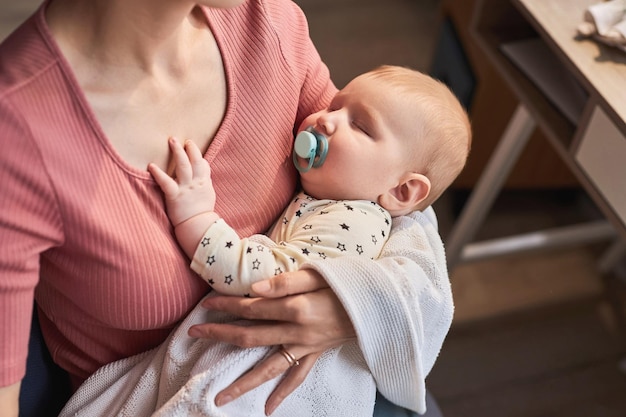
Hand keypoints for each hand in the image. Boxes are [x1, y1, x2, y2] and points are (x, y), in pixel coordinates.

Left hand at [148, 138, 215, 226]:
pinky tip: (151, 166)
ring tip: (172, 140)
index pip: (203, 165)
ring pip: (183, 166)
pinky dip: (158, 173)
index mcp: (204, 183)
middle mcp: (195, 183)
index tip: (192, 148)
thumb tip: (202, 174)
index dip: (198, 156)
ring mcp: (185, 188)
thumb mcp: (208, 195)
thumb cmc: (202, 213)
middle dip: (190, 148)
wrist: (197, 226)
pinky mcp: (174, 196)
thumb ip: (204, 183)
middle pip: (195, 161)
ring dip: (178, 152)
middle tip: (185, 140)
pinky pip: (166, 182)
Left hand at [188, 269, 355, 414]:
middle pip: (251, 336)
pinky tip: (269, 409)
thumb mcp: (317, 273)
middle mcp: (297, 331)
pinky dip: (283, 393)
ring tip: (220, 398)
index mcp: (295, 307)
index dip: (227, 305)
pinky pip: (297, 377)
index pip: (252, 306)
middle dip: (220, 336)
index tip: (206, 304)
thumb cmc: (346, 282)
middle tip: (194, 334)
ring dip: (243, 382)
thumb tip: (252, 288)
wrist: (376, 302)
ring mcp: (305, 346)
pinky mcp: (315, 354)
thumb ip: (284, 281)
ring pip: (268, 367)